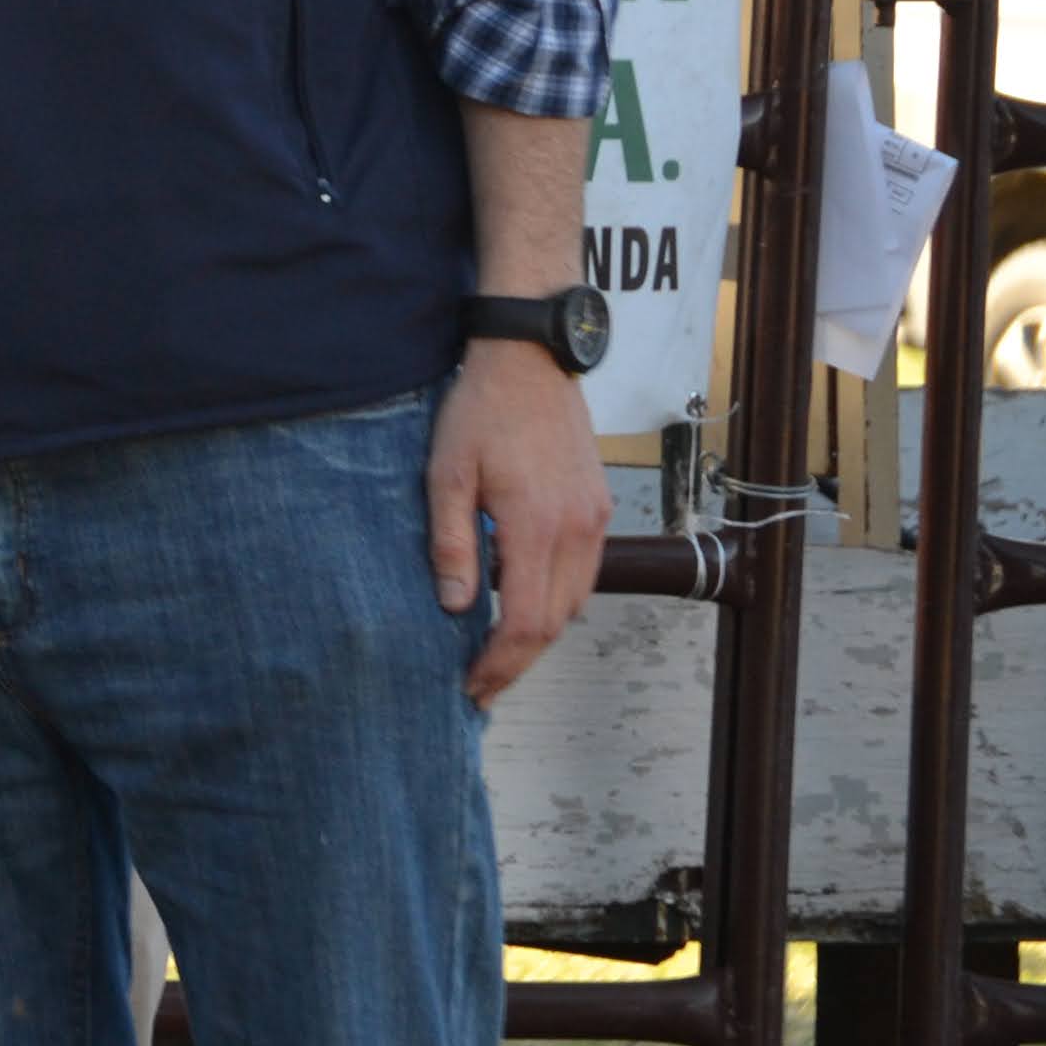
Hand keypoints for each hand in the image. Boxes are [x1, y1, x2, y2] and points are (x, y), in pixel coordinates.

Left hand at [430, 338, 609, 706]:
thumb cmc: (481, 410)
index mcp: (537, 525)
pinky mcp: (599, 507)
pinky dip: (556, 599)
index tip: (472, 686)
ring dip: (538, 632)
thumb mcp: (446, 474)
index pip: (526, 622)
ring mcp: (595, 518)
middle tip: (480, 683)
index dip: (500, 663)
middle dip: (517, 661)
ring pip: (575, 602)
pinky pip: (584, 573)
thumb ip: (451, 542)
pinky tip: (523, 601)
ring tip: (496, 651)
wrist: (530, 359)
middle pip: (555, 623)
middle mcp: (578, 529)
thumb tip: (454, 606)